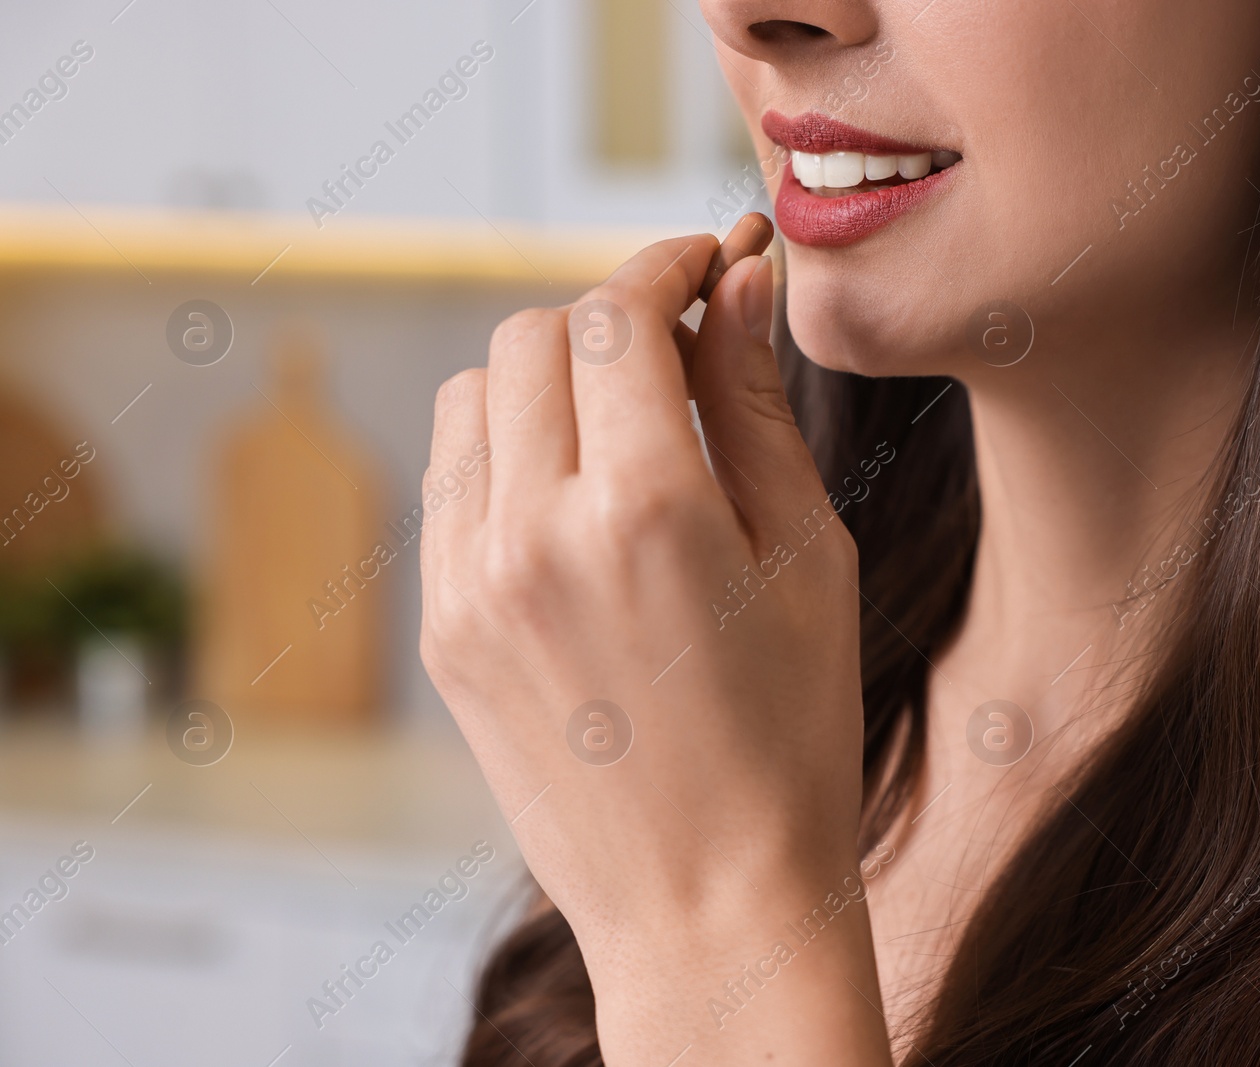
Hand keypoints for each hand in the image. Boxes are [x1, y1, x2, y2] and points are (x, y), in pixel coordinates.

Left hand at [420, 236, 890, 1064]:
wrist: (709, 900)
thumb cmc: (791, 737)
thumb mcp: (806, 559)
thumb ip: (758, 408)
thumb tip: (743, 288)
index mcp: (647, 513)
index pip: (620, 319)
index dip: (667, 266)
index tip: (706, 263)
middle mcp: (535, 537)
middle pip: (536, 338)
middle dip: (611, 321)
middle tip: (678, 350)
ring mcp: (471, 587)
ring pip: (477, 399)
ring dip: (546, 382)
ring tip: (624, 431)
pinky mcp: (444, 631)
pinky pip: (451, 486)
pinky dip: (506, 454)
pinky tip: (573, 499)